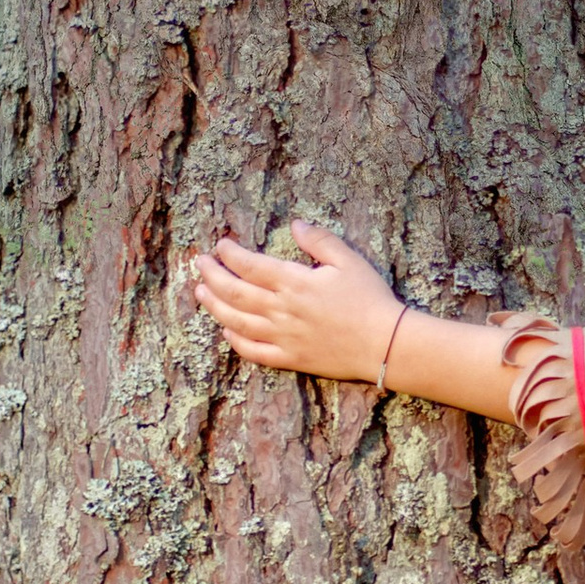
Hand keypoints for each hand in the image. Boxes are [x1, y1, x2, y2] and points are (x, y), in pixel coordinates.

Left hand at [191, 223, 401, 381]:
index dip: (229, 254)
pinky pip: (253, 352)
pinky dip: (235, 341)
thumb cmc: (370, 299)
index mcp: (293, 282)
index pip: (249, 265)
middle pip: (234, 292)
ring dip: (214, 306)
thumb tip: (295, 224)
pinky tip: (226, 331)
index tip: (220, 245)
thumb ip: (319, 241)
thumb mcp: (349, 260)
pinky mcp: (290, 358)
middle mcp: (281, 310)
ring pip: (236, 321)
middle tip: (199, 263)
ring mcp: (282, 337)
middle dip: (212, 275)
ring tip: (201, 293)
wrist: (385, 343)